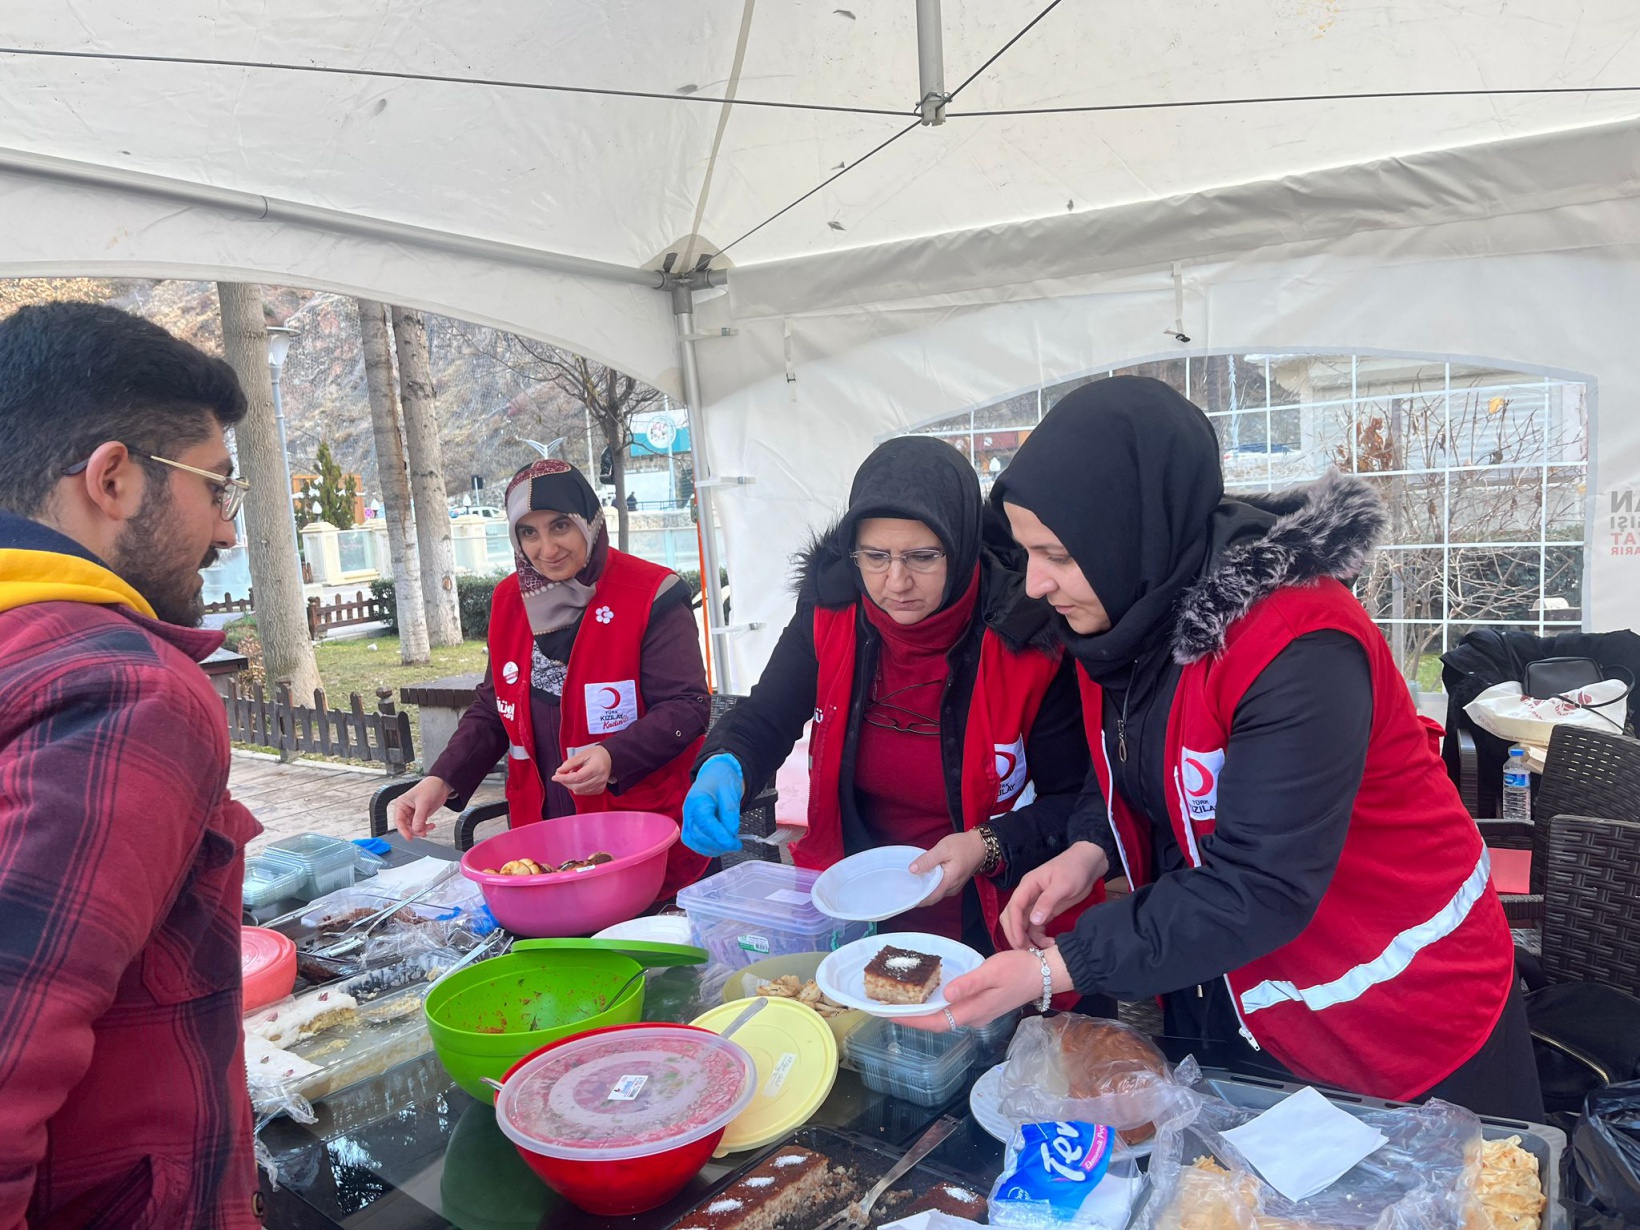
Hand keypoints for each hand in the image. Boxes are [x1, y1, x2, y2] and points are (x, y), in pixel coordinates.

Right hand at [389, 775, 452, 839]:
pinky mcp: (420, 815)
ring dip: (421, 830)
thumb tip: (415, 829)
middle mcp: (405, 809)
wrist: (441, 785)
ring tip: (429, 828)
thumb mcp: (423, 802)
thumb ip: (419, 816)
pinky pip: (420, 826)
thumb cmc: (430, 787)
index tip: (409, 837)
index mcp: (401, 804)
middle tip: (423, 833)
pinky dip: (425, 828)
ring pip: (413, 827)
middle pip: (406, 826)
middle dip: (415, 831)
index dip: (403, 831)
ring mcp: (413, 813)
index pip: (399, 821)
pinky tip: (431, 825)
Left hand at [552, 745, 612, 794]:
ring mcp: (601, 785)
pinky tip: (578, 780)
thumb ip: (570, 763)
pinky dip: (577, 787)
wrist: (609, 758)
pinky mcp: (600, 790)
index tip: (554, 777)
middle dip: (565, 782)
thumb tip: (559, 771)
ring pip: (579, 791)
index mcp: (596, 768)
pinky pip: (584, 792)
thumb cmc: (596, 755)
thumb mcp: (582, 755)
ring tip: (571, 775)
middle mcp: (600, 778)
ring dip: (571, 785)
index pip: (577, 777)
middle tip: (560, 774)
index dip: (564, 778)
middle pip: (577, 786)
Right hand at [682, 754, 744, 856]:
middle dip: (719, 844)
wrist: (715, 775)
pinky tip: (721, 845)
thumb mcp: (730, 790)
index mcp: (697, 800)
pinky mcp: (690, 828)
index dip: (719, 836)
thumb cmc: (721, 781)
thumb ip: (730, 811)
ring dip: (714, 848)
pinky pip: (696, 843)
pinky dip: (708, 848)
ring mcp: (688, 821)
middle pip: (699, 835)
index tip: (734, 842)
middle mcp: (688, 812)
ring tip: (729, 844)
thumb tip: (731, 832)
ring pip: (696, 842)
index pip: (705, 823)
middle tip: (736, 844)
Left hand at [895, 946, 1073, 1031]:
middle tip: (889, 1006)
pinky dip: (937, 1004)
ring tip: (903, 1000)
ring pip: (944, 1016)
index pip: (935, 1022)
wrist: (1043, 974)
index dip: (911, 1019)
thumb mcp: (992, 972)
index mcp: (973, 1012)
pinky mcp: (982, 1005)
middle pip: (936, 1022)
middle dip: (913, 1016)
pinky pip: (953, 1009)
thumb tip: (947, 995)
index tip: (889, 1014)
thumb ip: (969, 984)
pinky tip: (930, 993)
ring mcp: (978, 1013)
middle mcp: (973, 1017)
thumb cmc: (1018, 970)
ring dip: (924, 1011)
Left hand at [909, 831, 985, 903]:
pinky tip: (923, 878)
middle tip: (904, 887)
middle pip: (931, 897)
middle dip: (918, 894)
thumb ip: (927, 860)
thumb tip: (912, 870)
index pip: (930, 898)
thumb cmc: (963, 845)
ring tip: (910, 882)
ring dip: (924, 890)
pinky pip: (940, 889)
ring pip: (935, 893)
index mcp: (949, 881)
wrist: (980, 846)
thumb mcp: (943, 848)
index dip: (916, 899)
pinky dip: (931, 885)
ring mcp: (954, 887)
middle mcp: (952, 888)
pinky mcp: (954, 883)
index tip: (904, 895)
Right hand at [1001, 841, 1107, 949]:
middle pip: (1012, 917)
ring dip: (1028, 939)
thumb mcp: (1063, 885)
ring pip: (1024, 925)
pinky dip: (1039, 937)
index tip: (1019, 943)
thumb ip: (1047, 902)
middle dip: (1016, 935)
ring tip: (1041, 951)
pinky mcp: (1046, 910)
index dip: (1014, 926)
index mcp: (1028, 886)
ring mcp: (1036, 904)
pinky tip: (1049, 943)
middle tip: (1026, 952)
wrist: (1089, 863)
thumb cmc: (1074, 869)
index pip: (1014, 907)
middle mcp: (1028, 895)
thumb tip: (1033, 921)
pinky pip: (1036, 927)